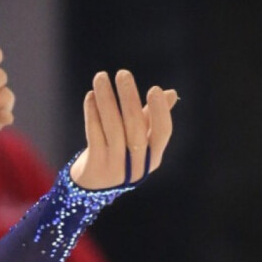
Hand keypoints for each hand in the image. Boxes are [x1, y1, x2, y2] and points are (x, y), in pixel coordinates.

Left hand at [70, 69, 177, 189]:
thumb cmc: (120, 155)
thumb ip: (152, 118)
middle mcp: (137, 166)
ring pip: (113, 129)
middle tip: (123, 73)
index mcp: (153, 158)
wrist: (91, 188)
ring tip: (101, 77)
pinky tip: (90, 96)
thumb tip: (171, 93)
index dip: (160, 112)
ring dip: (107, 100)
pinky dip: (92, 113)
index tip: (154, 88)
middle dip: (130, 98)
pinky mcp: (95, 167)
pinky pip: (94, 135)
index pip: (162, 133)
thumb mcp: (139, 139)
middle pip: (135, 128)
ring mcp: (115, 168)